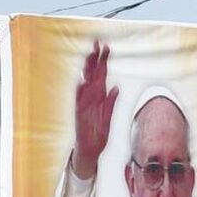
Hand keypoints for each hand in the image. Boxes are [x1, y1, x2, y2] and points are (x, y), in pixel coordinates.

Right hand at [72, 41, 118, 180]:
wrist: (89, 152)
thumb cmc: (97, 136)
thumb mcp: (107, 119)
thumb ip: (111, 104)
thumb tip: (116, 89)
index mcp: (98, 99)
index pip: (101, 76)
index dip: (103, 62)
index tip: (106, 48)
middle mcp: (90, 99)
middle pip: (92, 76)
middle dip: (95, 60)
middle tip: (98, 44)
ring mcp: (84, 106)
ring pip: (86, 84)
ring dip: (88, 71)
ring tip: (90, 58)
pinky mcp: (80, 116)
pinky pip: (80, 103)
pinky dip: (81, 93)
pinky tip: (83, 83)